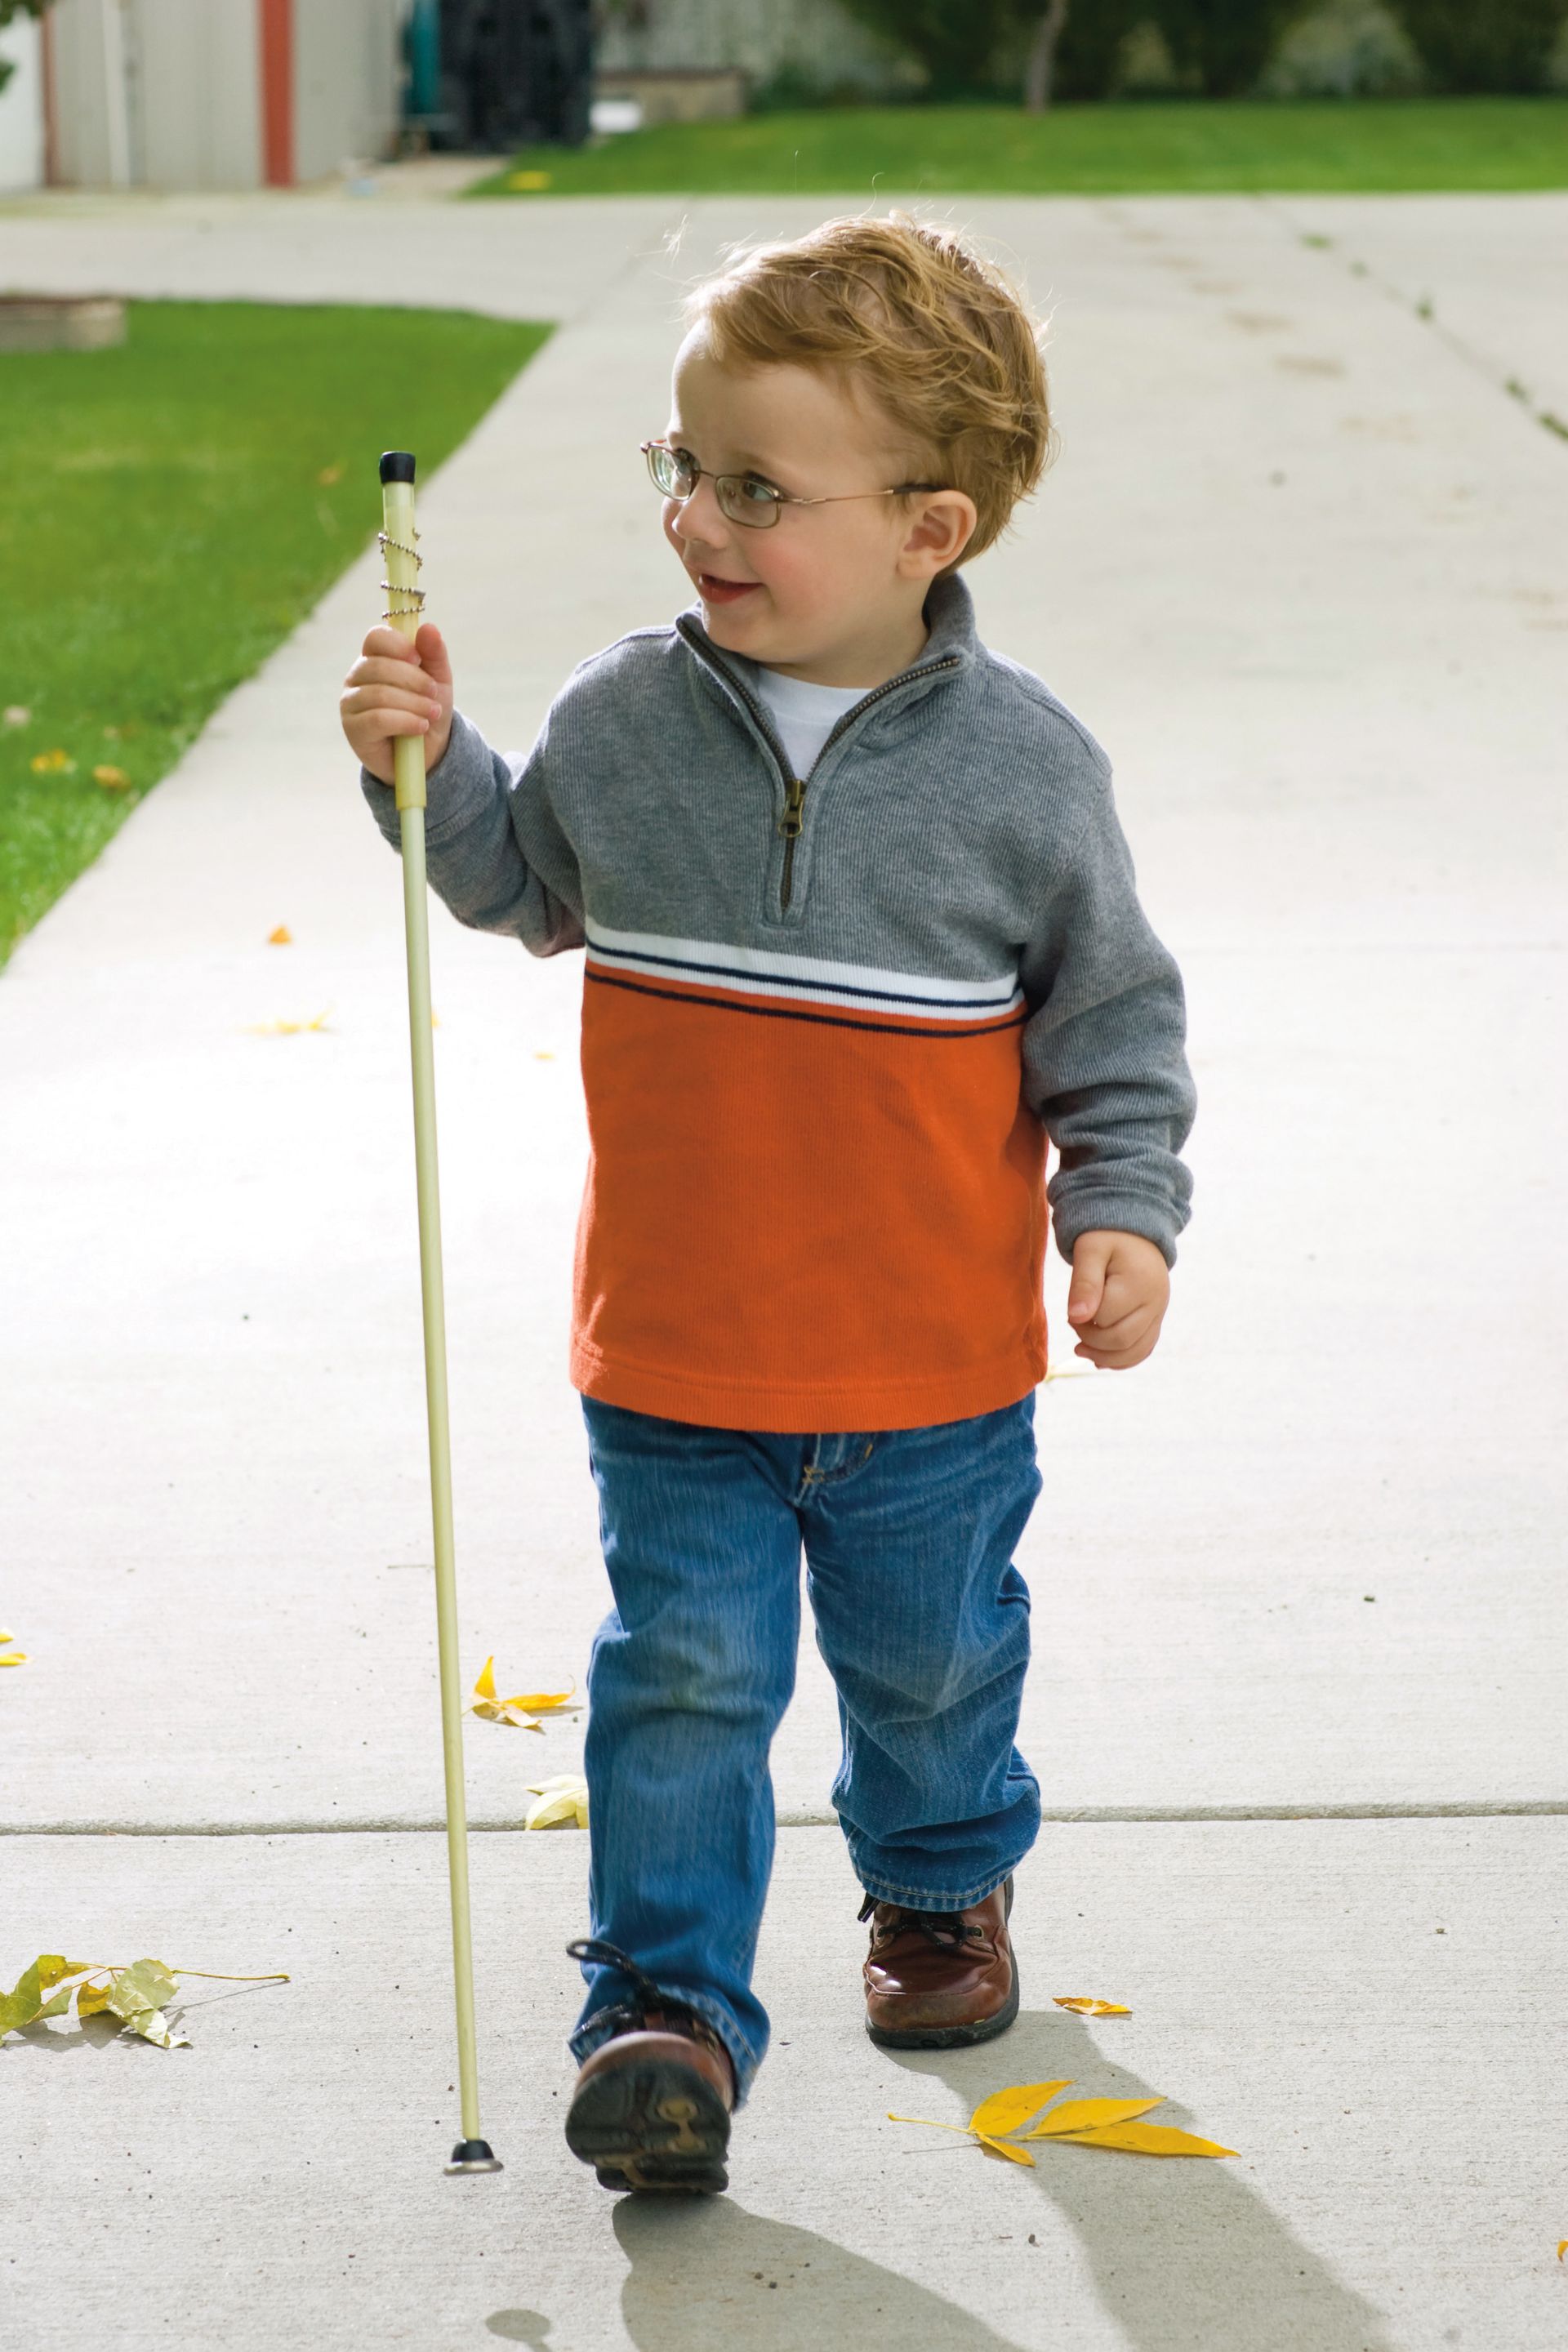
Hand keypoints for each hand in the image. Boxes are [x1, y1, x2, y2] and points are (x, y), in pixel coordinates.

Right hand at [340, 621, 452, 783]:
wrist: (426, 752)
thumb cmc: (427, 710)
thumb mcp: (438, 681)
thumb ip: (434, 655)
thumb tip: (428, 627)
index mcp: (375, 658)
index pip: (376, 637)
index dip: (397, 645)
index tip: (418, 659)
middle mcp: (357, 677)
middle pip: (379, 666)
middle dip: (414, 680)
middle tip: (434, 694)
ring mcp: (351, 702)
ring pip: (379, 694)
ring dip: (413, 704)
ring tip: (432, 714)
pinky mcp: (353, 729)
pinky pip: (377, 718)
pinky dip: (405, 721)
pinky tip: (420, 727)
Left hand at [1065, 1230, 1170, 1369]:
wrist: (1135, 1232)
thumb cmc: (1107, 1238)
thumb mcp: (1090, 1251)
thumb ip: (1084, 1283)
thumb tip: (1076, 1318)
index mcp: (1137, 1283)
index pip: (1104, 1319)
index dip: (1081, 1320)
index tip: (1070, 1310)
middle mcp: (1155, 1302)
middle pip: (1121, 1340)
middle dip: (1091, 1340)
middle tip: (1074, 1324)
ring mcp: (1159, 1313)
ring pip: (1134, 1352)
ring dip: (1104, 1356)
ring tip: (1081, 1348)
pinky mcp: (1157, 1320)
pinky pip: (1143, 1350)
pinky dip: (1122, 1359)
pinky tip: (1100, 1359)